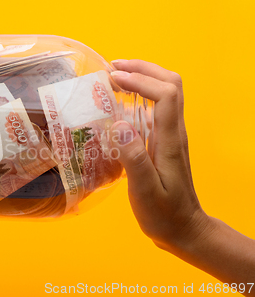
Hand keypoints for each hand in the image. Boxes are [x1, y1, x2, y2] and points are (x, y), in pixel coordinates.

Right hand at [108, 59, 212, 250]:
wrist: (184, 229)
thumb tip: (119, 124)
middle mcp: (175, 131)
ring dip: (143, 77)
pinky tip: (120, 102)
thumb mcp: (145, 190)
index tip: (114, 78)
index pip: (165, 94)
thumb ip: (134, 158)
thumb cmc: (164, 214)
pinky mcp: (165, 141)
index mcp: (171, 140)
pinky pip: (157, 107)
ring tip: (115, 77)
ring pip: (167, 92)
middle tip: (113, 68)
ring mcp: (172, 135)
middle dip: (143, 68)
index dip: (140, 80)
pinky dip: (140, 94)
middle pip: (171, 84)